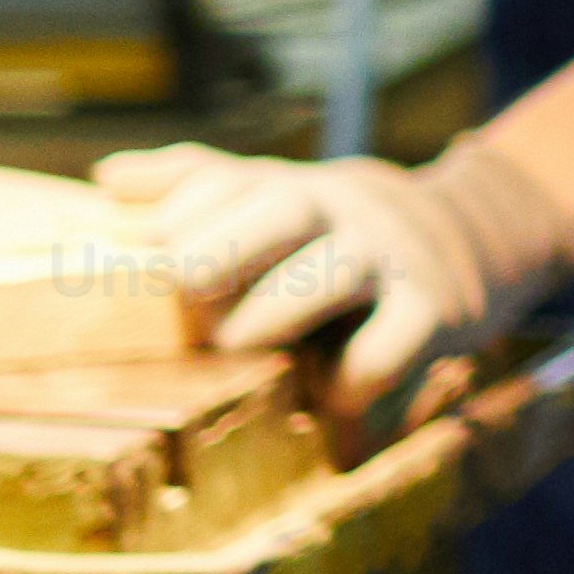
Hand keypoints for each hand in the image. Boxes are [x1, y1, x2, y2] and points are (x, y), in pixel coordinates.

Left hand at [93, 134, 569, 416]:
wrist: (468, 234)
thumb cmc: (333, 231)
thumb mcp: (273, 193)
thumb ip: (193, 184)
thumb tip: (105, 179)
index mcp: (290, 185)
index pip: (224, 183)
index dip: (177, 221)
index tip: (143, 261)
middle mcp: (343, 211)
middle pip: (283, 208)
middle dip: (218, 257)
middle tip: (184, 303)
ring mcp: (391, 259)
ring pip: (334, 272)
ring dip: (274, 316)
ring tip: (239, 348)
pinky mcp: (436, 312)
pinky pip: (390, 347)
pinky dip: (351, 380)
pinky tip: (325, 394)